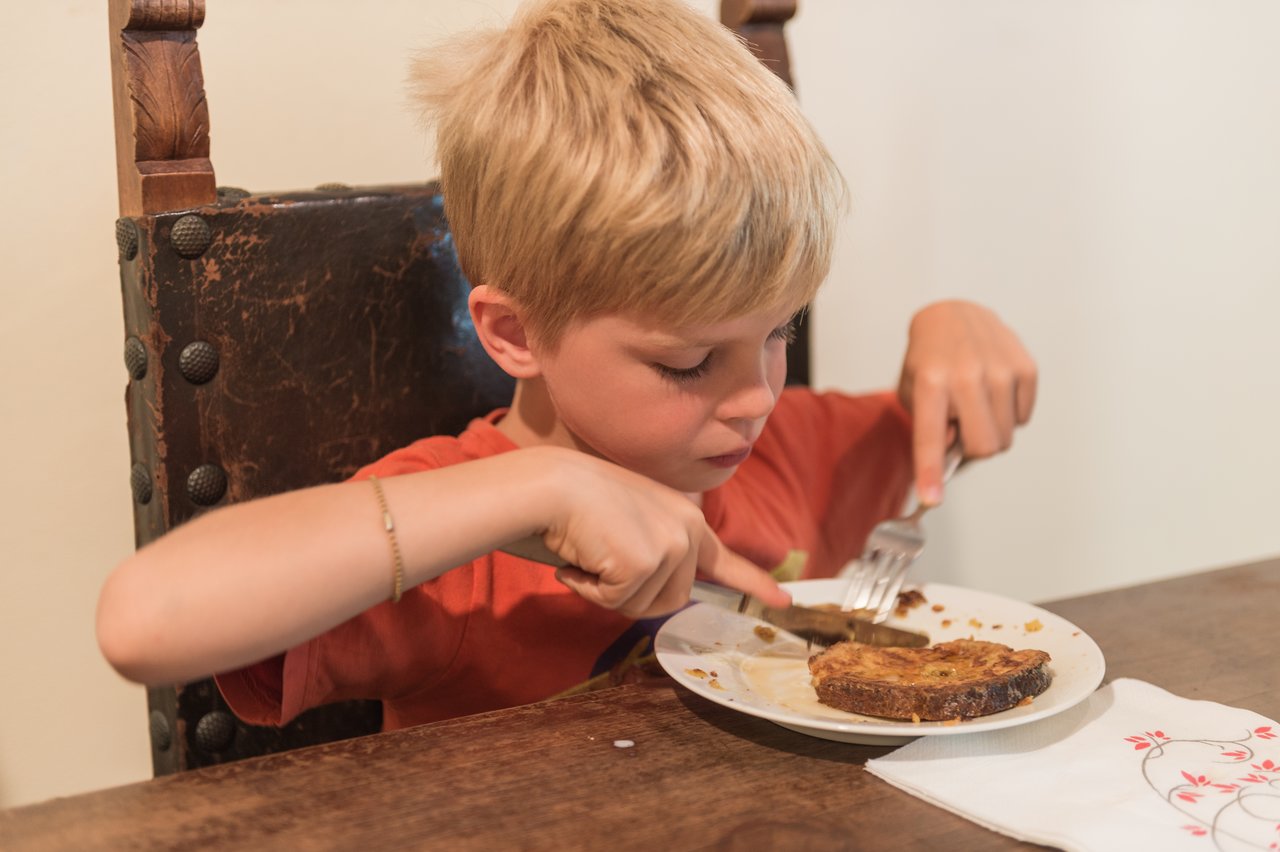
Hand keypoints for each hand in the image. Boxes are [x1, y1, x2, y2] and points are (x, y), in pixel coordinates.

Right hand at [534, 451, 790, 617]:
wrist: (547, 485)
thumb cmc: (572, 505)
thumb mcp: (628, 524)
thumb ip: (653, 553)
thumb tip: (667, 590)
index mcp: (684, 517)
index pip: (724, 559)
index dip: (753, 583)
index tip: (782, 601)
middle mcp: (687, 528)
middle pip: (670, 601)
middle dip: (628, 594)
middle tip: (599, 560)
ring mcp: (671, 544)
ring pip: (643, 607)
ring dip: (607, 592)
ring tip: (589, 551)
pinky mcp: (647, 562)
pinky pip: (616, 603)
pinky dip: (589, 589)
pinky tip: (578, 557)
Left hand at [897, 300, 1036, 504]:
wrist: (953, 314)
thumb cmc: (929, 359)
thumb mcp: (912, 390)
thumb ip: (929, 426)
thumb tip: (955, 453)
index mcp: (930, 383)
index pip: (930, 437)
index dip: (931, 472)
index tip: (932, 498)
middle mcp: (966, 375)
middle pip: (984, 447)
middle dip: (973, 450)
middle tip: (961, 430)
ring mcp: (1000, 370)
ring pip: (1006, 437)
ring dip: (990, 430)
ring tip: (974, 403)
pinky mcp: (1025, 367)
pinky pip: (1024, 418)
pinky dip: (1008, 414)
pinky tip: (992, 391)